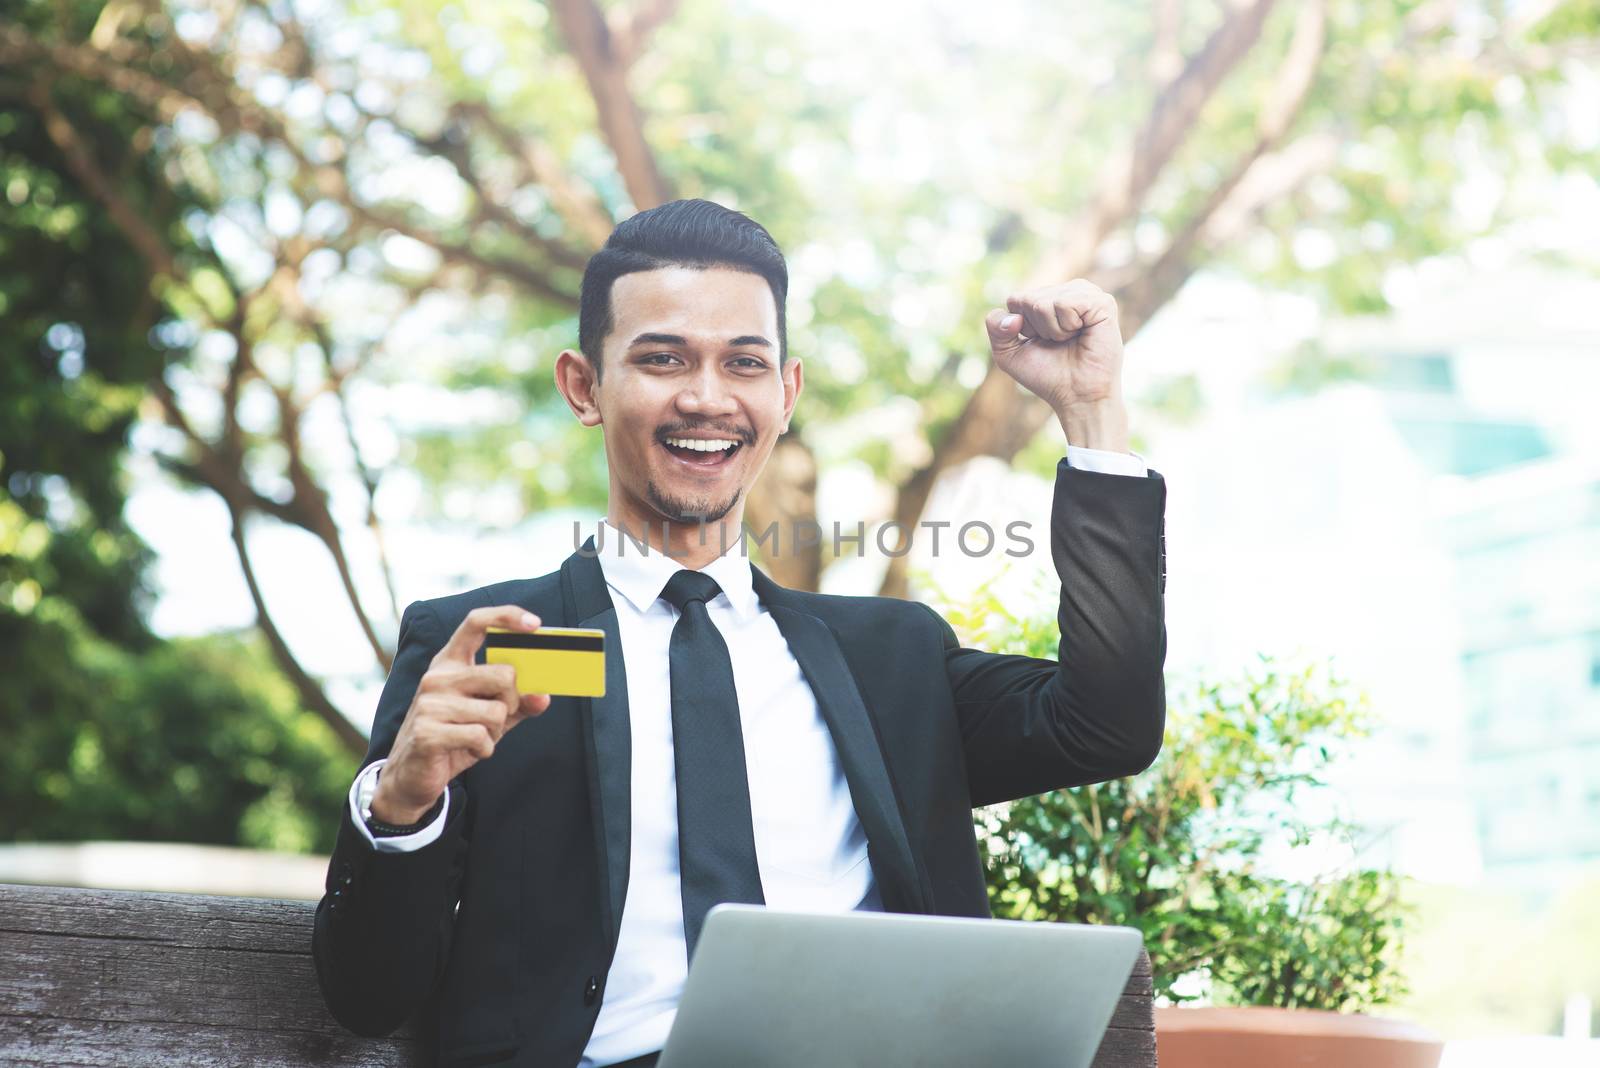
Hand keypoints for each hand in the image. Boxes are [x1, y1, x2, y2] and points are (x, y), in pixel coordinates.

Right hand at [370, 606, 552, 823]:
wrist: (410, 776)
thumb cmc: (454, 737)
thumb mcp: (489, 717)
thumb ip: (517, 704)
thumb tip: (543, 697)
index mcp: (450, 663)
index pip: (476, 623)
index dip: (507, 616)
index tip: (535, 624)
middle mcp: (437, 677)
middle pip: (503, 674)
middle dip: (513, 701)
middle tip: (500, 717)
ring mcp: (429, 703)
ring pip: (496, 712)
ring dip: (497, 732)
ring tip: (478, 738)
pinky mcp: (427, 732)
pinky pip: (480, 737)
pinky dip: (485, 749)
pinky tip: (469, 751)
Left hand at [985, 279, 1124, 414]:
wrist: (1077, 396)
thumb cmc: (1047, 375)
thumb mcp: (1009, 353)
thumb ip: (995, 328)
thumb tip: (1013, 317)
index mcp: (1049, 298)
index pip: (1016, 299)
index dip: (1021, 328)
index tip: (1041, 342)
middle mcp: (1068, 291)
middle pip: (1029, 299)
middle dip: (1037, 328)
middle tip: (1059, 344)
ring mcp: (1087, 294)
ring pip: (1045, 301)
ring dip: (1053, 329)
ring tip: (1071, 339)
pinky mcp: (1102, 303)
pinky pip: (1065, 303)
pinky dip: (1067, 326)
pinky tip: (1081, 334)